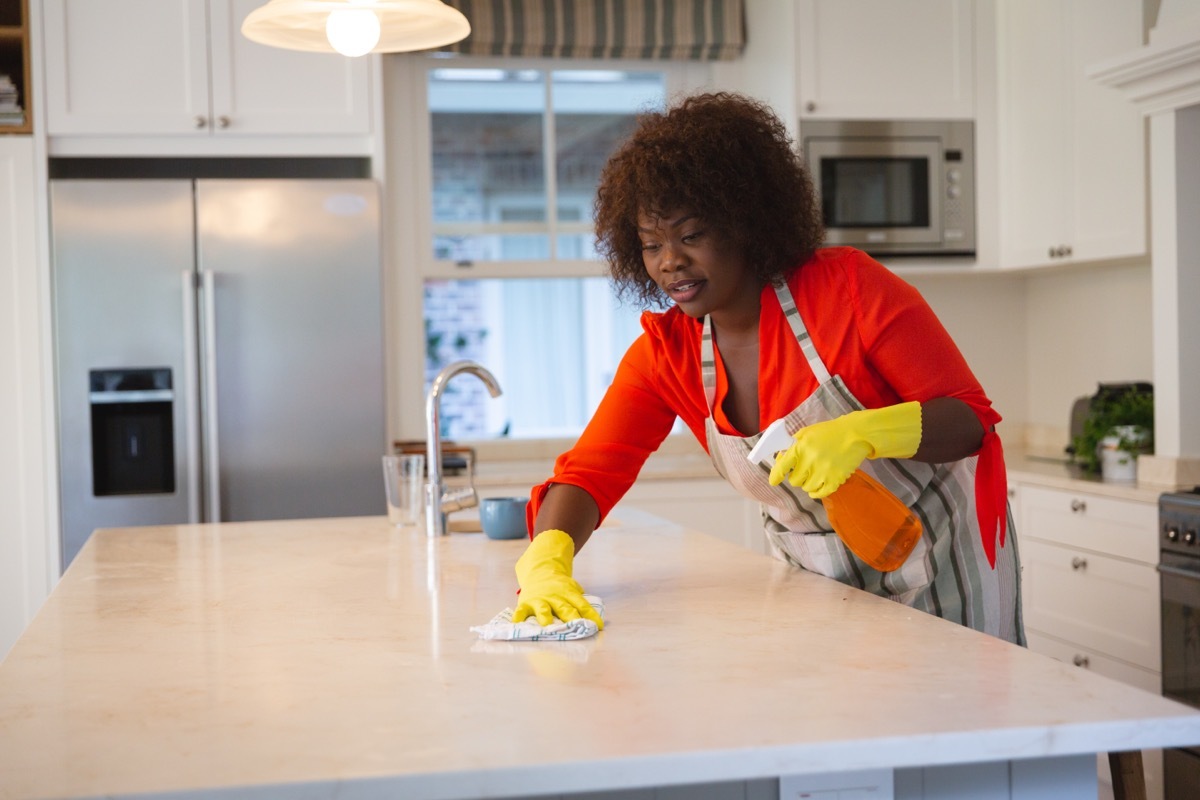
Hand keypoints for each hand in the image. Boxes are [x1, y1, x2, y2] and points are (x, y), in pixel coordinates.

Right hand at [512, 529, 603, 629]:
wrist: (539, 570)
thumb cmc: (559, 586)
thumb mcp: (572, 588)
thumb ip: (579, 600)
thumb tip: (593, 617)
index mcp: (569, 593)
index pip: (582, 605)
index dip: (590, 615)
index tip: (598, 626)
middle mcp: (555, 597)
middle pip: (565, 608)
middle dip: (571, 618)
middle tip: (577, 628)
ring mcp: (540, 599)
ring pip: (544, 609)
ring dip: (546, 616)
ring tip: (547, 626)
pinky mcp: (526, 603)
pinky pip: (522, 610)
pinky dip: (519, 616)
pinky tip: (517, 623)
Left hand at [768, 401, 921, 498]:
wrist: (856, 434)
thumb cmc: (830, 432)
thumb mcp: (807, 433)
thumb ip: (792, 446)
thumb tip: (781, 459)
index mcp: (801, 447)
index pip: (782, 466)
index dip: (776, 475)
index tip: (774, 481)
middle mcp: (811, 461)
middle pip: (794, 481)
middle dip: (796, 476)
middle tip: (803, 469)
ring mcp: (824, 472)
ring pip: (806, 488)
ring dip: (807, 483)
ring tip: (813, 474)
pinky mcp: (836, 480)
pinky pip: (820, 493)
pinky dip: (816, 492)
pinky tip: (817, 485)